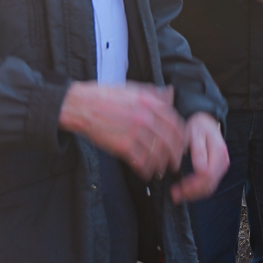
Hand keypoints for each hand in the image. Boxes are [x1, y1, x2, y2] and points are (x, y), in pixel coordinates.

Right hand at [58, 81, 185, 179]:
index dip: (180, 138)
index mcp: (150, 102)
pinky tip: (145, 173)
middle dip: (174, 156)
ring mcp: (135, 132)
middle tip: (174, 164)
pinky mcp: (122, 146)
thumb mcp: (132, 88)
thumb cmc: (105, 96)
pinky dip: (145, 170)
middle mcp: (146, 117)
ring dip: (160, 165)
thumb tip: (169, 94)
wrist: (81, 105)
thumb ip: (153, 93)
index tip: (180, 146)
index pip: (175, 123)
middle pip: (169, 141)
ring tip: (159, 171)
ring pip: (157, 154)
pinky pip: (141, 161)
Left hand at [170, 113, 228, 203]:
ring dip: (193, 194)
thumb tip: (200, 170)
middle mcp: (223, 161)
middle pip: (209, 184)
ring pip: (210, 187)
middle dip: (191, 193)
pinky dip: (198, 191)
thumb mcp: (194, 134)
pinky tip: (186, 191)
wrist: (206, 121)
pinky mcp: (218, 170)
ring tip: (178, 195)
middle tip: (174, 195)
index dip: (192, 185)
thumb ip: (198, 151)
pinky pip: (210, 185)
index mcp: (218, 151)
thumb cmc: (198, 126)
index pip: (207, 175)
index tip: (177, 188)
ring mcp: (222, 166)